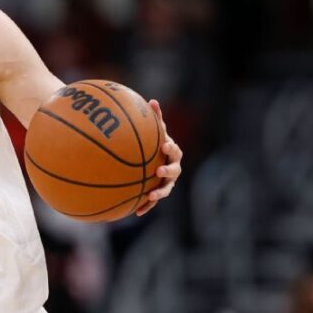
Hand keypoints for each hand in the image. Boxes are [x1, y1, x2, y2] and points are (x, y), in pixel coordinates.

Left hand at [136, 99, 182, 216]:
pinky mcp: (159, 192)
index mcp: (172, 153)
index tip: (164, 146)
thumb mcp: (155, 131)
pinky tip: (137, 212)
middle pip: (174, 171)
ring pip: (166, 188)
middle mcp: (173, 168)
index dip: (170, 148)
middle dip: (168, 171)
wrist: (156, 160)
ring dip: (159, 192)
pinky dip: (147, 206)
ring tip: (150, 195)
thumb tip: (152, 101)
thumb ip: (155, 119)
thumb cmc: (155, 143)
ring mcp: (167, 182)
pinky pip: (153, 200)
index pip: (174, 150)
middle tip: (159, 171)